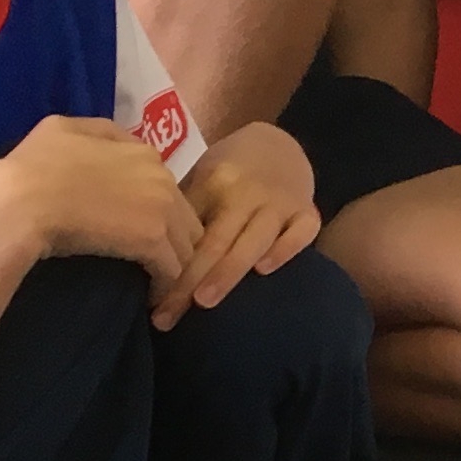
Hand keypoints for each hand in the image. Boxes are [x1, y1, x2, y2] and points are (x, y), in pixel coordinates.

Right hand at [0, 115, 203, 298]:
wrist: (18, 201)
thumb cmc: (31, 167)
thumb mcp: (63, 130)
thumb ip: (98, 133)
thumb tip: (115, 144)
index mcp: (140, 151)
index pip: (167, 187)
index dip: (156, 212)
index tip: (140, 232)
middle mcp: (160, 175)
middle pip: (184, 214)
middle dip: (172, 240)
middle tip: (154, 264)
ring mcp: (161, 207)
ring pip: (185, 243)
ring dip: (173, 265)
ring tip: (155, 285)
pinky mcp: (153, 240)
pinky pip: (173, 269)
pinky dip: (164, 285)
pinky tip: (150, 298)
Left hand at [164, 122, 319, 327]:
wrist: (279, 142)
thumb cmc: (229, 171)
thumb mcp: (202, 180)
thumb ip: (186, 215)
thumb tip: (154, 261)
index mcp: (215, 184)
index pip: (189, 235)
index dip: (169, 270)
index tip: (152, 304)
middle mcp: (247, 193)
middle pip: (216, 242)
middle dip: (190, 282)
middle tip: (166, 318)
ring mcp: (280, 202)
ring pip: (254, 240)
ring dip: (228, 270)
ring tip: (205, 302)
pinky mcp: (308, 211)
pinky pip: (301, 232)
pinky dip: (285, 249)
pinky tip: (264, 271)